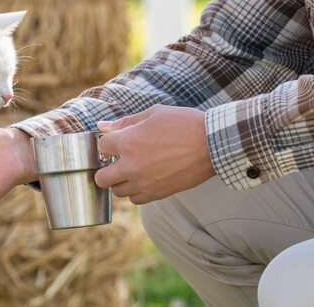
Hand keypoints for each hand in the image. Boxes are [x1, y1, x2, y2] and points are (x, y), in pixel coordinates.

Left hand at [94, 105, 214, 204]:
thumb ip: (125, 122)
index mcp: (128, 142)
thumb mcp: (154, 114)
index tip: (116, 141)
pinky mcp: (158, 193)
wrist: (212, 144)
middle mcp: (132, 166)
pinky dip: (136, 191)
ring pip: (117, 192)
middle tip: (117, 161)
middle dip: (105, 168)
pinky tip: (145, 179)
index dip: (108, 142)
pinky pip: (136, 200)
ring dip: (121, 181)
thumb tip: (102, 126)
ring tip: (133, 169)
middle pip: (101, 178)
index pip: (101, 147)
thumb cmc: (184, 124)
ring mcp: (144, 182)